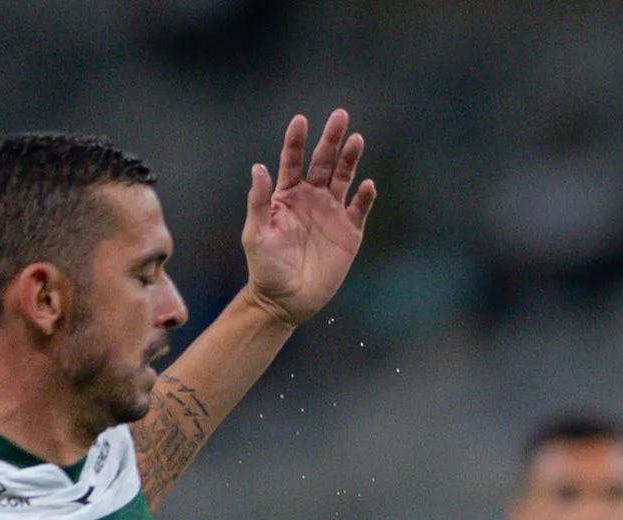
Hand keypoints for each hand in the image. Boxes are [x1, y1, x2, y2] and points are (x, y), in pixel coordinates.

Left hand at [241, 110, 373, 327]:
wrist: (285, 301)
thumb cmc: (265, 268)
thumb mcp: (255, 234)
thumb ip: (258, 201)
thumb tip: (259, 167)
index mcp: (287, 195)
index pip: (293, 160)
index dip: (296, 140)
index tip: (301, 120)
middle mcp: (311, 198)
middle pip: (323, 162)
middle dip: (331, 139)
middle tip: (340, 115)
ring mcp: (332, 214)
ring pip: (344, 179)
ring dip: (350, 159)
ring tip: (356, 139)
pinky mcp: (349, 234)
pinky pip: (360, 209)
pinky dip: (364, 197)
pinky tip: (367, 185)